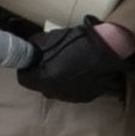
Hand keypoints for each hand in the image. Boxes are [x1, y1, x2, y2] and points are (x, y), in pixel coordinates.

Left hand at [12, 19, 134, 100]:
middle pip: (40, 85)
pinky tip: (81, 71)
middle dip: (42, 74)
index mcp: (44, 79)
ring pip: (56, 90)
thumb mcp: (53, 38)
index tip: (31, 59)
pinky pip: (72, 91)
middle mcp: (55, 92)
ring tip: (68, 64)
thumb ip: (36, 47)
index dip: (26, 68)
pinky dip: (73, 83)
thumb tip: (29, 51)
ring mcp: (71, 97)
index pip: (24, 79)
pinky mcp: (86, 97)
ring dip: (58, 79)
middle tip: (50, 60)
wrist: (110, 47)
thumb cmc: (80, 41)